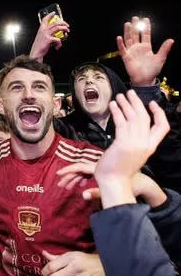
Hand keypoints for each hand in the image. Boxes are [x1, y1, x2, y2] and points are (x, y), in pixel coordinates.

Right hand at [29, 12, 69, 60]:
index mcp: (41, 29)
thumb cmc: (39, 46)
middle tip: (67, 25)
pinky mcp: (48, 39)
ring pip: (57, 27)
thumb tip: (55, 33)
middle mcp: (43, 30)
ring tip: (67, 31)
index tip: (54, 13)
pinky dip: (60, 43)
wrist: (36, 53)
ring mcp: (46, 34)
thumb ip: (47, 34)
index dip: (50, 15)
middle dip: (63, 23)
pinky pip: (58, 39)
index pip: (45, 19)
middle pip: (55, 22)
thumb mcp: (41, 38)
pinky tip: (58, 46)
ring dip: (64, 28)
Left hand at [56, 92, 168, 207]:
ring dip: (126, 104)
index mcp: (151, 147)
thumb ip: (134, 143)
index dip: (159, 114)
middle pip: (146, 118)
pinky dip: (117, 112)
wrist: (114, 182)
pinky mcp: (123, 144)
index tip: (152, 103)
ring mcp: (135, 143)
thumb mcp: (132, 155)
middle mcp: (145, 144)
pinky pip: (121, 123)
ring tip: (119, 96)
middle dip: (138, 103)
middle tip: (130, 92)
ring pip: (133, 118)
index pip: (163, 127)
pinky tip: (112, 105)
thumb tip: (127, 129)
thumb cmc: (119, 170)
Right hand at [118, 17, 173, 86]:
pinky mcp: (126, 57)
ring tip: (128, 24)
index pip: (146, 35)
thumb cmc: (152, 70)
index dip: (146, 27)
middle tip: (135, 18)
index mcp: (146, 47)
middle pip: (136, 35)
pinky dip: (120, 44)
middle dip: (136, 26)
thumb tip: (171, 40)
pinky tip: (119, 37)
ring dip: (128, 32)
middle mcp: (138, 48)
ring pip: (128, 39)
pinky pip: (122, 49)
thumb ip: (164, 49)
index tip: (145, 19)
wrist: (144, 80)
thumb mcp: (160, 58)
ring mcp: (131, 52)